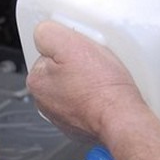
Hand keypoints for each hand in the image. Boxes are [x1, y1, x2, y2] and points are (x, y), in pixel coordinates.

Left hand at [26, 21, 145, 142]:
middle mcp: (45, 103)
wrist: (122, 118)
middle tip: (95, 65)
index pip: (48, 53)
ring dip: (87, 83)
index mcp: (37, 82)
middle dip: (77, 65)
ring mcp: (63, 118)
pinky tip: (106, 96)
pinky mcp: (81, 127)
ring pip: (74, 89)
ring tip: (103, 80)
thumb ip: (47, 33)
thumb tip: (43, 32)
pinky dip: (96, 100)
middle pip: (61, 71)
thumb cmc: (101, 87)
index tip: (82, 51)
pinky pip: (87, 105)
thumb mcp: (69, 43)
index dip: (68, 48)